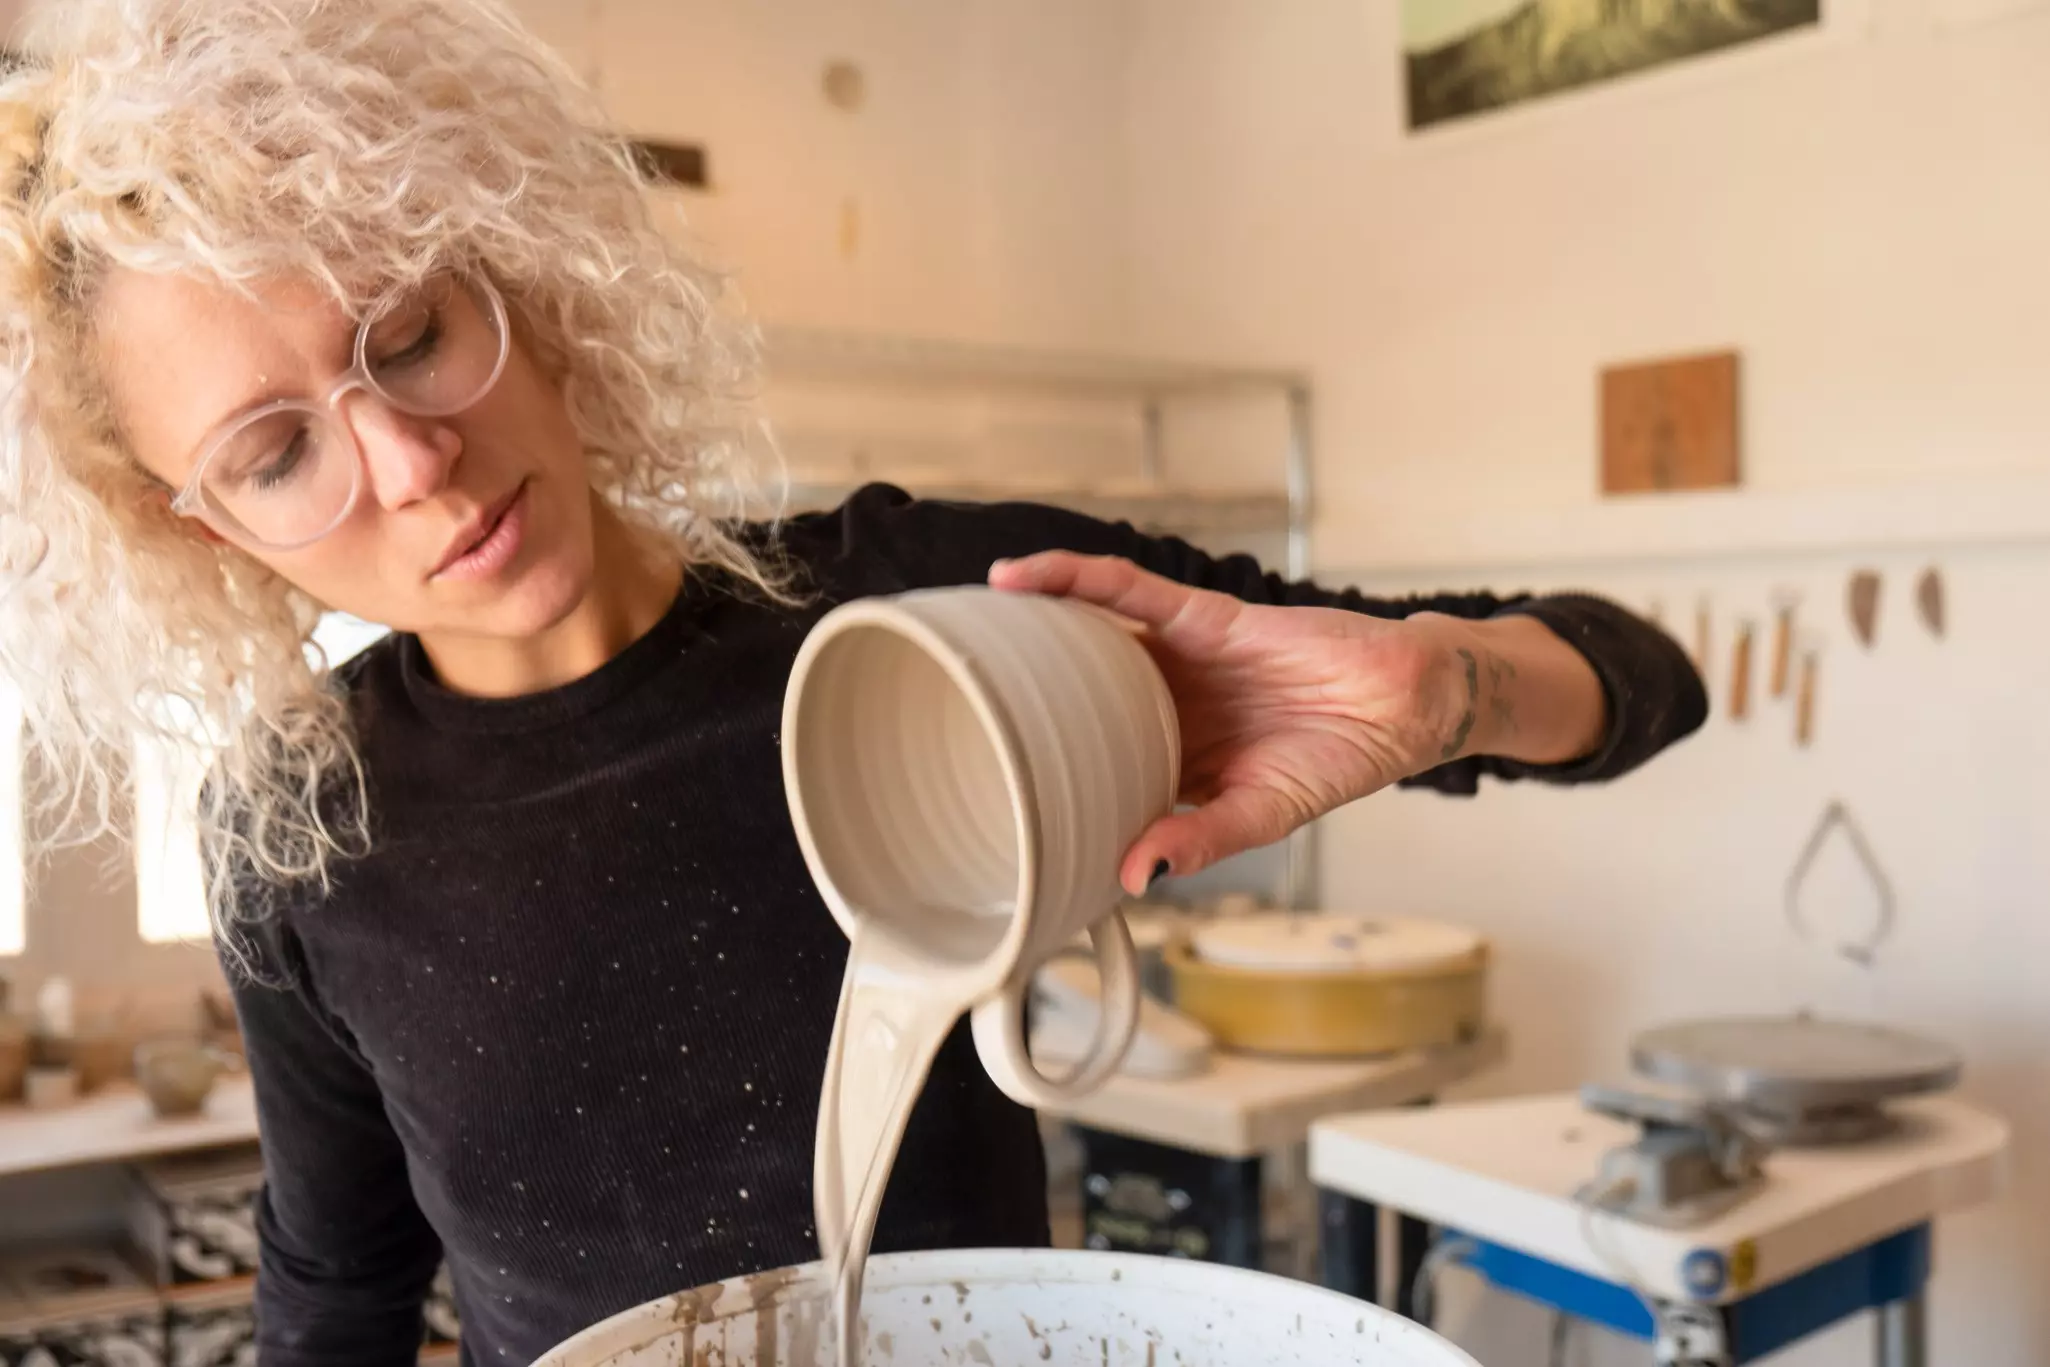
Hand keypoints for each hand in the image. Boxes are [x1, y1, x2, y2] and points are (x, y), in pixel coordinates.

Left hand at [988, 552, 1606, 892]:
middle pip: (1069, 694)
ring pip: (1083, 636)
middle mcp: (1162, 705)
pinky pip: (1127, 589)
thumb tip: (1132, 875)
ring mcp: (1175, 659)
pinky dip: (1076, 579)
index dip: (1036, 767)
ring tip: (960, 633)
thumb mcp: (1262, 816)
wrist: (1406, 704)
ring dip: (1024, 631)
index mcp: (1169, 758)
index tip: (973, 785)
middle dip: (1012, 694)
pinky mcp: (1200, 616)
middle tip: (939, 699)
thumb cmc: (1339, 761)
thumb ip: (1198, 839)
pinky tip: (1024, 581)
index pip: (1087, 760)